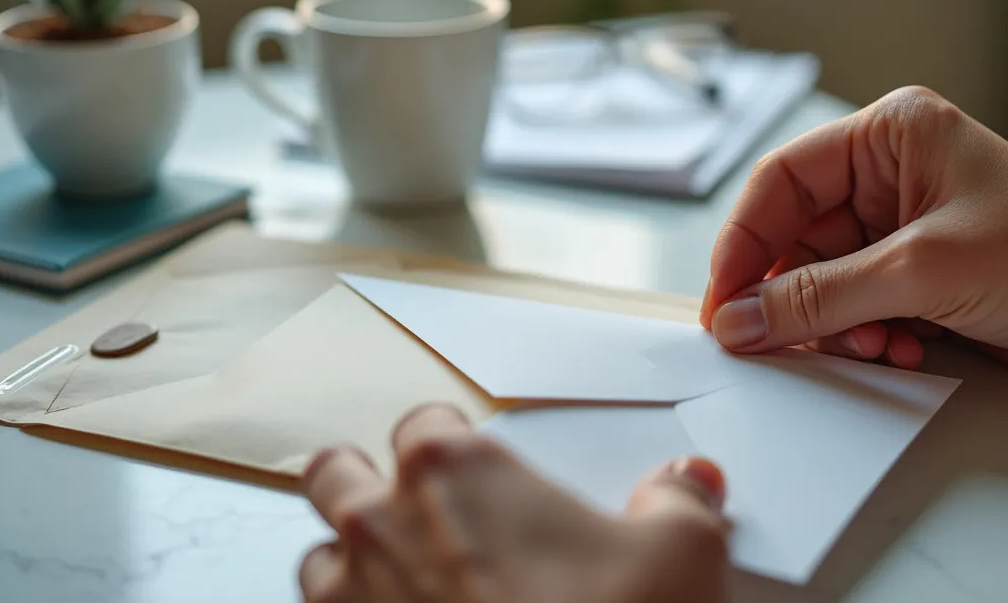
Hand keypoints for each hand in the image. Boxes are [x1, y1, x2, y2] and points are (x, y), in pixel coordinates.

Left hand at [300, 403, 729, 602]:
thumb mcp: (678, 555)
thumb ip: (680, 501)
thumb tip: (689, 483)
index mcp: (450, 472)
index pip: (423, 423)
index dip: (449, 442)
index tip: (478, 470)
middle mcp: (382, 525)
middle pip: (335, 475)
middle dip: (361, 483)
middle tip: (411, 512)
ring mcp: (349, 600)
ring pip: (318, 558)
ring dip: (349, 565)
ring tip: (405, 587)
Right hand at [701, 86, 1007, 397]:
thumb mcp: (921, 272)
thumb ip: (819, 296)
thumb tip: (737, 319)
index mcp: (889, 135)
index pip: (782, 181)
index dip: (743, 242)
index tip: (720, 300)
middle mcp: (890, 175)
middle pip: (797, 236)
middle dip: (792, 294)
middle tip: (772, 340)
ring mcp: (904, 228)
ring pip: (822, 280)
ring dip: (836, 322)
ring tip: (872, 343)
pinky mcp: (918, 276)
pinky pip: (855, 307)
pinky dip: (865, 334)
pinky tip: (901, 348)